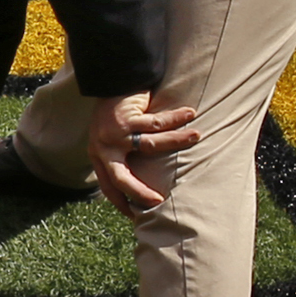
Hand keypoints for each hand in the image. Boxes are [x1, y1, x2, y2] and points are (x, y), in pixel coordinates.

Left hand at [87, 91, 198, 216]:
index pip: (109, 186)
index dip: (122, 202)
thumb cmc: (115, 113)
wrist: (109, 80)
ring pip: (149, 145)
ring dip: (175, 142)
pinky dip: (175, 119)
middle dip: (139, 192)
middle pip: (120, 178)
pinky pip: (155, 123)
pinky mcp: (126, 117)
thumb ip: (120, 157)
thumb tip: (141, 184)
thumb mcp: (111, 139)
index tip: (136, 215)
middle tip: (158, 201)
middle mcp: (103, 148)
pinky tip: (190, 115)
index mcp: (98, 156)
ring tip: (197, 137)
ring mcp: (114, 133)